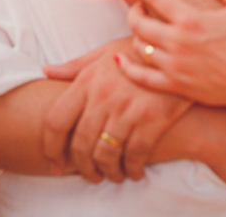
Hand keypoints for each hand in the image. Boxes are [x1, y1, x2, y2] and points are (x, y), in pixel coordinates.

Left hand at [41, 37, 190, 181]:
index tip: (55, 162)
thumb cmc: (139, 51)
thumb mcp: (105, 51)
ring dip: (107, 171)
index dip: (51, 148)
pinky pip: (135, 155)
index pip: (56, 121)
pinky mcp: (153, 119)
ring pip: (106, 154)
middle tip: (90, 175)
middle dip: (82, 167)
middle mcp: (103, 97)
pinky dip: (132, 169)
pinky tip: (134, 171)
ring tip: (112, 174)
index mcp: (87, 81)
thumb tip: (45, 71)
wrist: (180, 50)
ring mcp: (128, 109)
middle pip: (80, 144)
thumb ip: (75, 66)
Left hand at [118, 0, 225, 111]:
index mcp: (192, 20)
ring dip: (135, 34)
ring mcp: (175, 67)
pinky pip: (141, 77)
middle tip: (137, 4)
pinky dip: (127, 67)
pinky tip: (120, 59)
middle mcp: (178, 43)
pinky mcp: (177, 86)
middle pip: (138, 23)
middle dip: (133, 9)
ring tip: (142, 27)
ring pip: (138, 48)